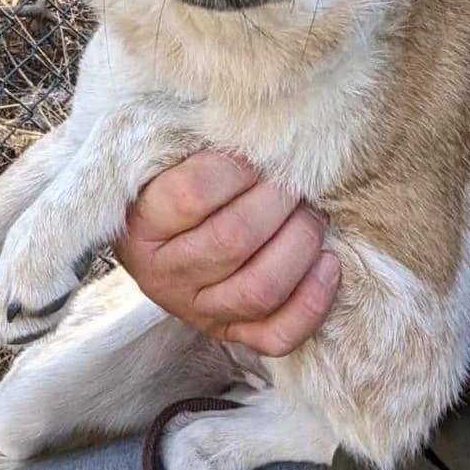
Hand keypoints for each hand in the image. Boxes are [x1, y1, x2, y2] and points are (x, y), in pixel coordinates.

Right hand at [116, 154, 338, 356]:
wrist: (158, 243)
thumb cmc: (172, 187)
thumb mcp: (169, 162)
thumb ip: (202, 147)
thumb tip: (261, 134)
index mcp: (142, 227)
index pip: (192, 195)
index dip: (235, 169)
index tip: (253, 157)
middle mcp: (165, 277)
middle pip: (233, 241)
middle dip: (277, 202)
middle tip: (292, 182)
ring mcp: (199, 312)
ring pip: (259, 290)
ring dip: (299, 245)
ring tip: (311, 217)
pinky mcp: (233, 335)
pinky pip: (278, 335)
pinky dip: (312, 303)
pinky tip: (327, 263)